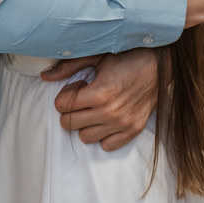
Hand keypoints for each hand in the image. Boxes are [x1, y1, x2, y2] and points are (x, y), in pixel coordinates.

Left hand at [42, 48, 157, 150]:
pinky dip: (103, 135)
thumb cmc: (126, 57)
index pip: (62, 106)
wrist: (158, 64)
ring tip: (94, 108)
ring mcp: (122, 124)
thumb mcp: (95, 57)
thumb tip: (44, 76)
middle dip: (70, 110)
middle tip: (83, 98)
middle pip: (70, 123)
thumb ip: (68, 67)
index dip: (65, 95)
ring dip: (84, 124)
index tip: (77, 87)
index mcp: (99, 93)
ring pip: (85, 137)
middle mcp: (109, 112)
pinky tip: (105, 119)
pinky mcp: (133, 130)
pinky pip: (107, 145)